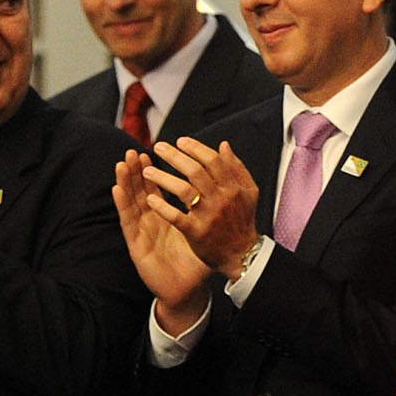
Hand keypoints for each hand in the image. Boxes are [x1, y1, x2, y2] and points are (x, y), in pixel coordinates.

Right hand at [116, 149, 214, 328]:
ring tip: (123, 162)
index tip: (154, 150)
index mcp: (166, 216)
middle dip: (137, 170)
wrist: (188, 291)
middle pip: (141, 190)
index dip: (154, 169)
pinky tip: (116, 189)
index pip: (157, 187)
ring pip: (131, 202)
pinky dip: (122, 204)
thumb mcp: (204, 231)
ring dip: (126, 181)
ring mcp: (142, 232)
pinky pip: (128, 222)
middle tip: (134, 149)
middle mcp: (152, 221)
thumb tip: (223, 188)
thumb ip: (208, 209)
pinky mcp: (136, 245)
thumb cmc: (195, 262)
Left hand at [146, 136, 263, 276]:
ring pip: (183, 191)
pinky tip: (150, 199)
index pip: (213, 160)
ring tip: (146, 171)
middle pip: (195, 171)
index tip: (180, 141)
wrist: (242, 254)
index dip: (195, 148)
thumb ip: (236, 167)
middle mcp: (221, 199)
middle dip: (174, 156)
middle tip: (157, 147)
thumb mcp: (248, 191)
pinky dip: (162, 207)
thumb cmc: (242, 220)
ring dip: (163, 178)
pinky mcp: (197, 233)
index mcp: (233, 187)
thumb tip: (223, 144)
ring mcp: (209, 216)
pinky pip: (176, 217)